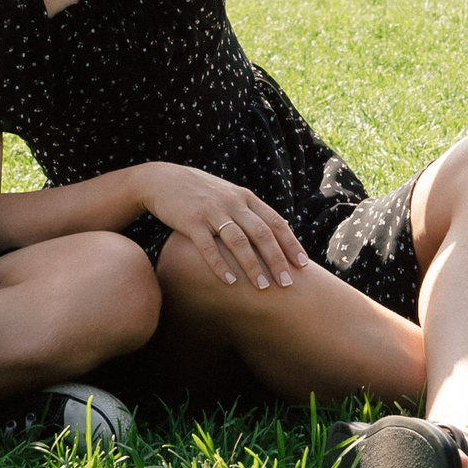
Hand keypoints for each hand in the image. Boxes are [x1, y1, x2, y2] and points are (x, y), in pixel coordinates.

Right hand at [136, 163, 308, 289]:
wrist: (164, 180)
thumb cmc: (201, 193)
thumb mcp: (230, 196)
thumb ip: (250, 212)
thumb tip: (275, 233)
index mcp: (246, 198)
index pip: (276, 222)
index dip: (291, 244)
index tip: (303, 265)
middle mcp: (233, 203)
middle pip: (262, 233)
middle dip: (277, 259)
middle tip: (288, 283)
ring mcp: (212, 211)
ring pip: (238, 241)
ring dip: (252, 265)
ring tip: (262, 287)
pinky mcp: (191, 221)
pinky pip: (208, 246)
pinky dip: (220, 264)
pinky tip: (229, 281)